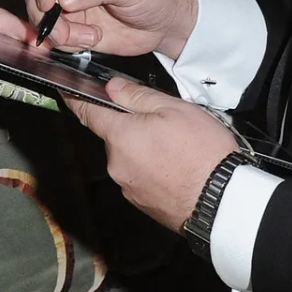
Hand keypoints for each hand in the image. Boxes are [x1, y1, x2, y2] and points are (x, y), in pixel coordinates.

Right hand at [24, 0, 197, 57]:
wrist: (163, 24)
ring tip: (89, 36)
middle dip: (46, 16)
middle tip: (66, 30)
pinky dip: (67, 44)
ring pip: (42, 19)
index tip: (49, 2)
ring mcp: (69, 6)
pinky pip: (55, 37)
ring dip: (59, 33)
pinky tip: (91, 40)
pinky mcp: (73, 28)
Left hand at [66, 81, 237, 231]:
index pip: (86, 112)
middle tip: (164, 124)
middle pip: (114, 135)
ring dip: (144, 149)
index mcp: (119, 136)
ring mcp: (128, 186)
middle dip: (131, 127)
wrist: (222, 203)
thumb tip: (111, 87)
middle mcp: (116, 164)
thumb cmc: (201, 153)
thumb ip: (138, 96)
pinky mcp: (142, 203)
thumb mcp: (174, 110)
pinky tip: (178, 168)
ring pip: (129, 157)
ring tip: (178, 149)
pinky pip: (141, 177)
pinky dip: (153, 169)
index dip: (76, 98)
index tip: (69, 91)